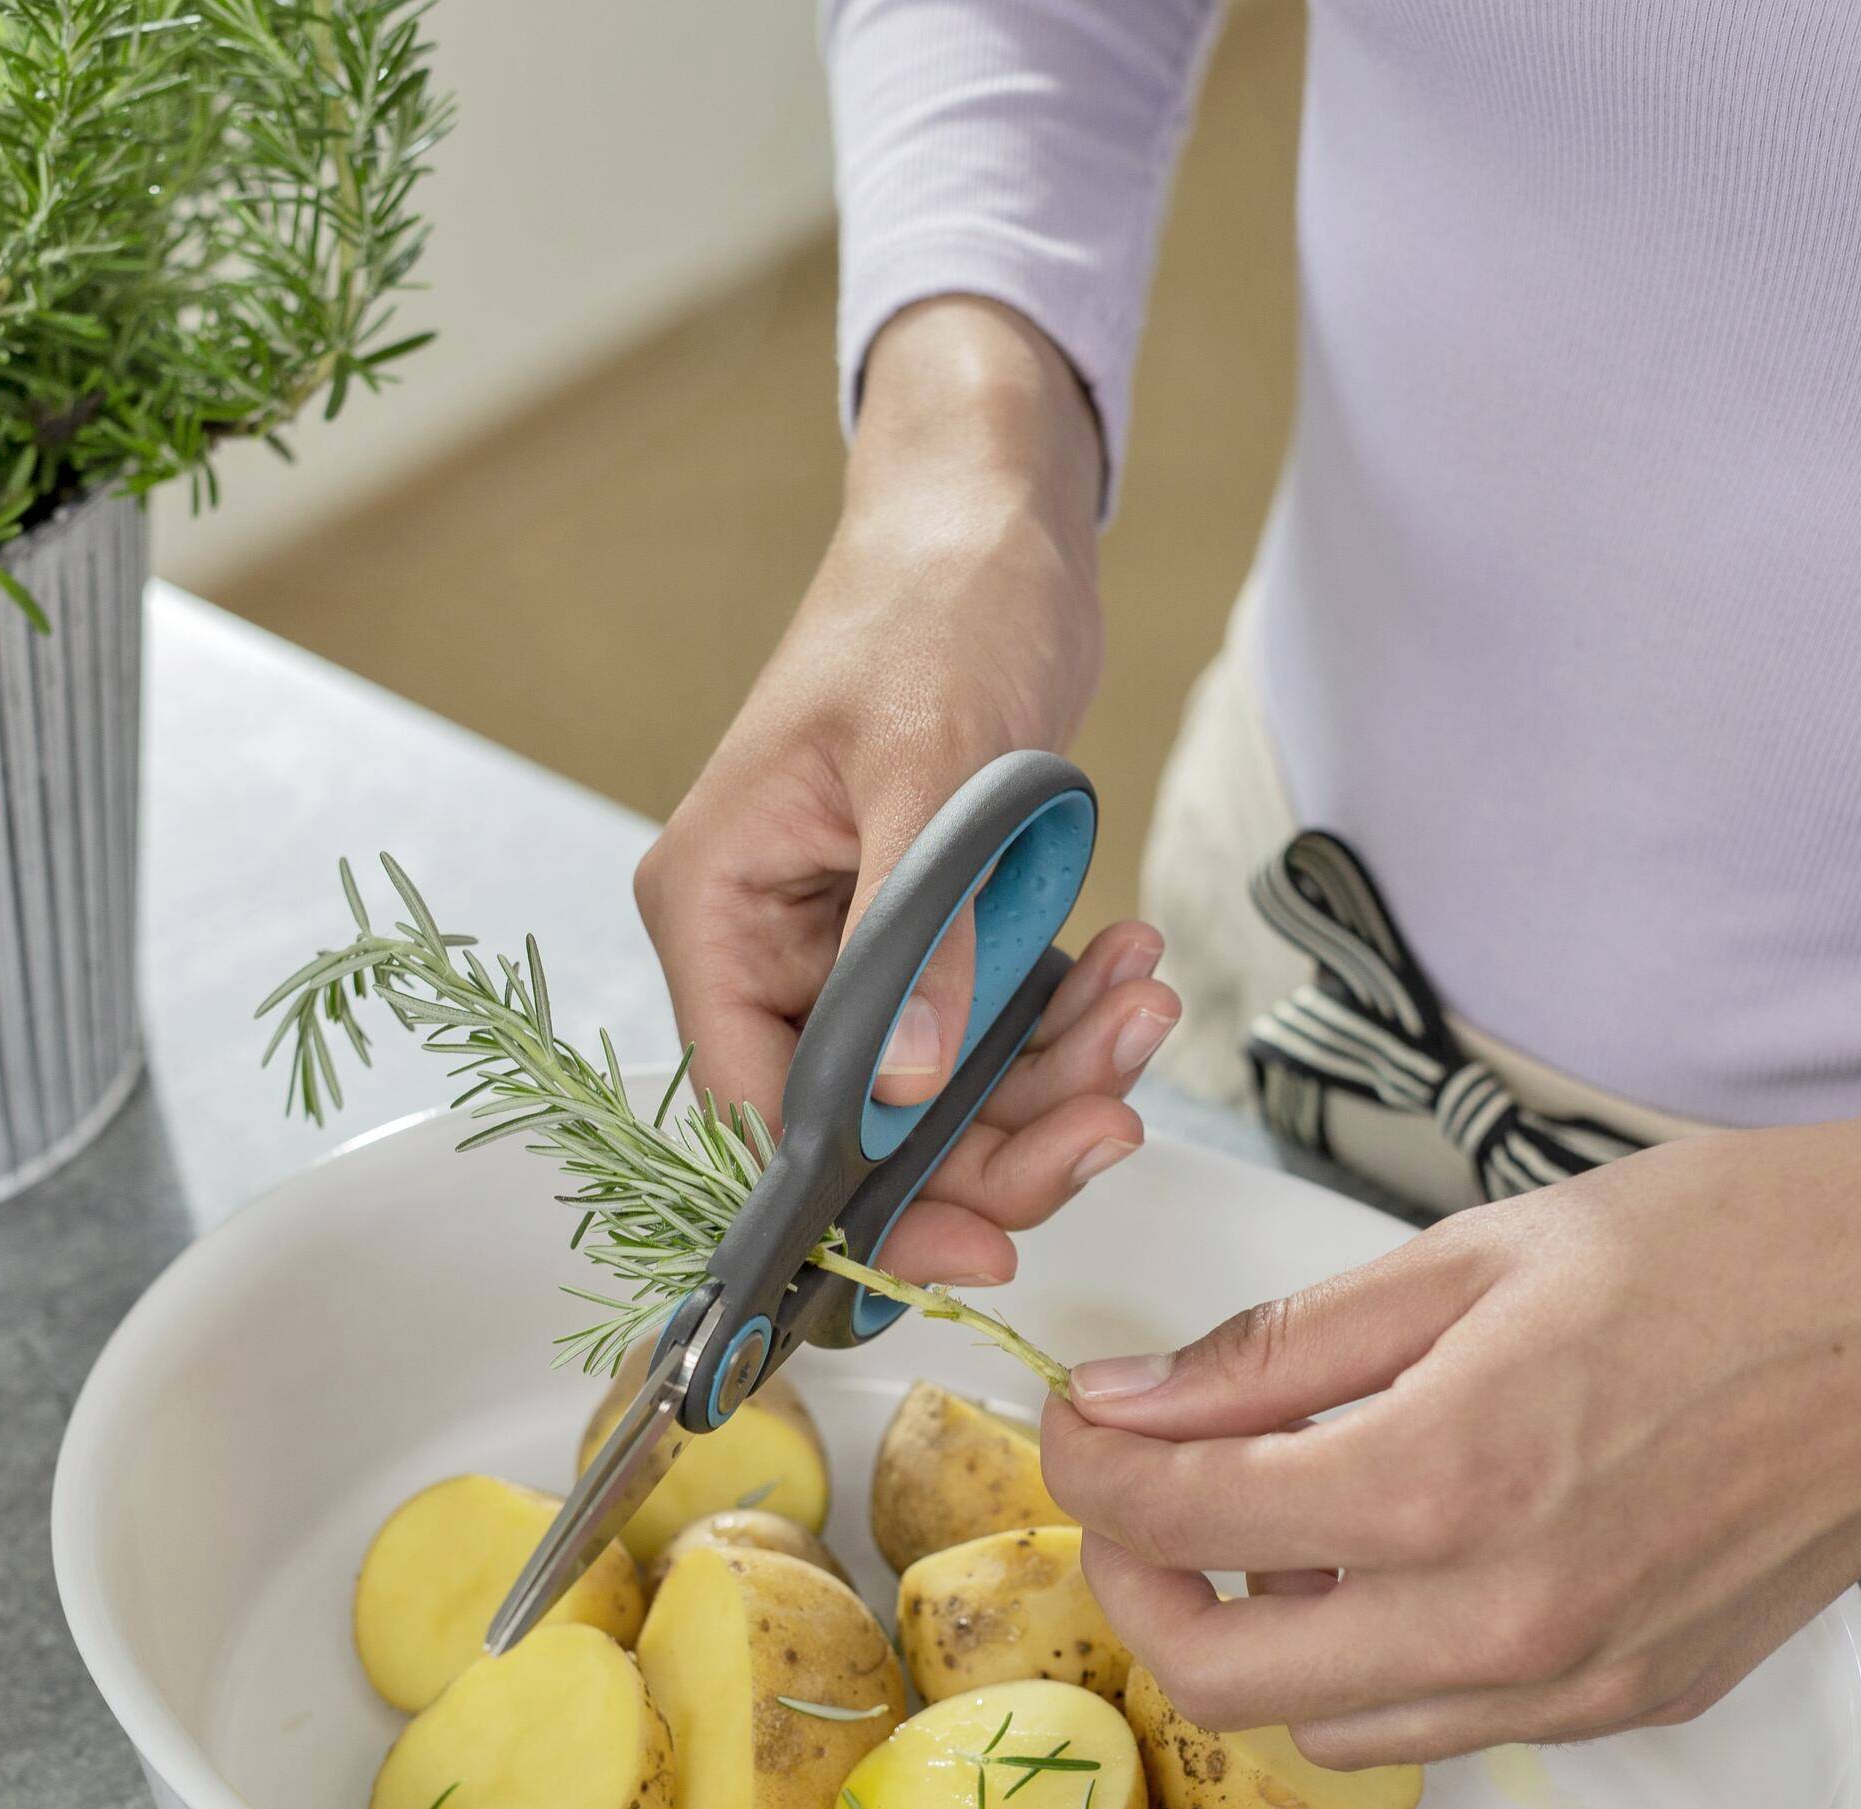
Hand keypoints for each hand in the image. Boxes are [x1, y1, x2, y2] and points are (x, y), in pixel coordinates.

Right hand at [634, 296, 1178, 1287]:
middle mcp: (770, 940)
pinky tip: (1131, 963)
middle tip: (1112, 1119)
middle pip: (866, 1122)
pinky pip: (996, 1026)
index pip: (762, 1108)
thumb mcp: (931, 764)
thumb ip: (916, 935)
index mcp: (717, 907)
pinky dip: (1070, 1016)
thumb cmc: (934, 600)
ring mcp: (851, 942)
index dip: (864, 1194)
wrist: (994, 514)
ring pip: (946, 1087)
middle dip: (997, 1136)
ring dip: (1057, 1073)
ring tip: (1143, 1006)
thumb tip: (902, 1089)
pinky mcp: (932, 931)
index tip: (976, 1242)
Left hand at [1042, 1084, 1860, 1764]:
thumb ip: (1279, 1350)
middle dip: (1140, 1584)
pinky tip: (1402, 1554)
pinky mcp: (1636, 1702)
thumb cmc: (1723, 1245)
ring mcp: (1577, 1679)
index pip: (1179, 1522)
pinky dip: (1379, 1662)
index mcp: (1447, 1475)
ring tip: (1280, 1518)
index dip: (1091, 1470)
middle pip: (1223, 1676)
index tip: (1079, 1420)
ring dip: (1261, 1635)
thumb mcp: (1469, 1254)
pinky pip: (1446, 1723)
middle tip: (1140, 1493)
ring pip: (1329, 1724)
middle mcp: (1505, 1614)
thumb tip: (1126, 1401)